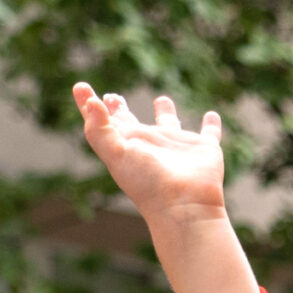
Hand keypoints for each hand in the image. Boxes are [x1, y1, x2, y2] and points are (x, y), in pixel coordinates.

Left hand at [73, 84, 226, 228]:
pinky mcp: (204, 149)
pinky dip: (211, 124)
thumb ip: (99, 129)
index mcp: (126, 144)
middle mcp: (149, 143)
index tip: (80, 87)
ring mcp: (177, 146)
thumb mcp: (115, 154)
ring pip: (170, 123)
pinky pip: (210, 133)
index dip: (90, 105)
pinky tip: (211, 115)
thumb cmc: (147, 182)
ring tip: (162, 99)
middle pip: (132, 122)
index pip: (104, 121)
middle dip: (121, 109)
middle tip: (114, 97)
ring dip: (166, 111)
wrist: (184, 205)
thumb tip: (92, 103)